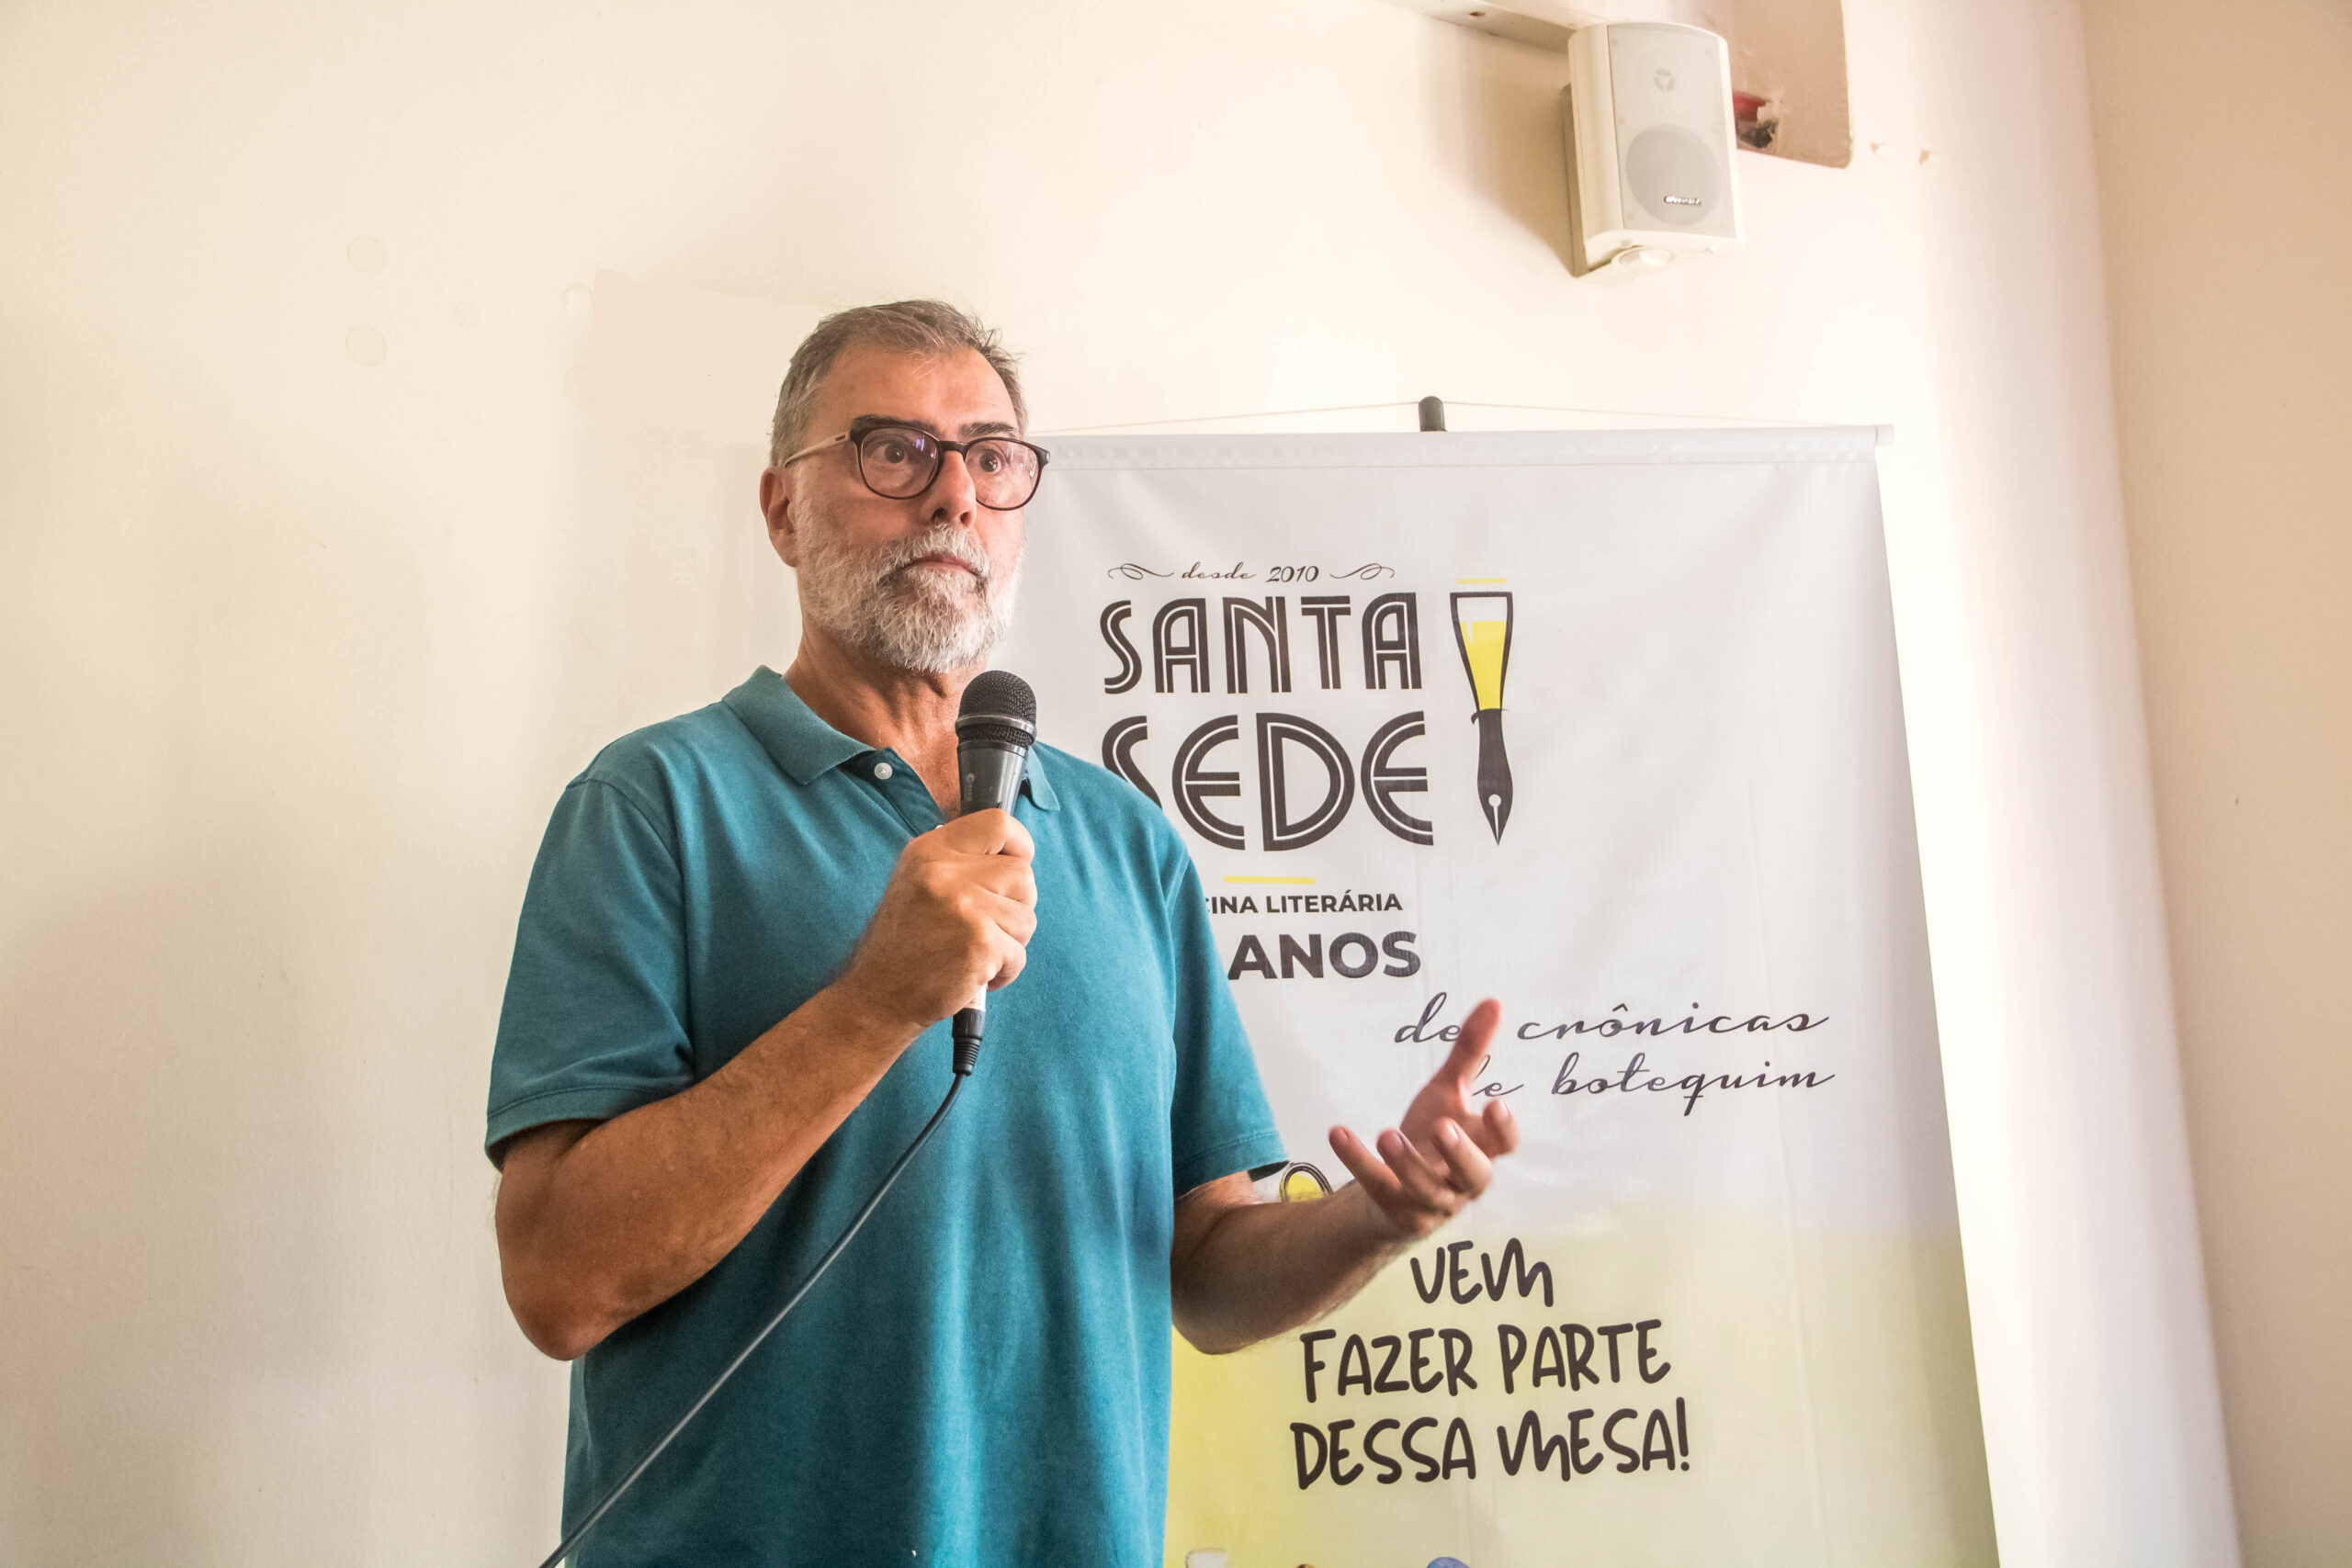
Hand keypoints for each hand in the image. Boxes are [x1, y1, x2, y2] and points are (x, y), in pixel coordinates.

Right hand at [834, 809, 1036, 1036]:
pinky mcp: (979, 943)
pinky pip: (1019, 954)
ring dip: (1010, 942)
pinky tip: (975, 974)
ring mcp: (964, 906)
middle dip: (1016, 906)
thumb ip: (960, 862)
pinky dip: (1005, 971)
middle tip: (986, 927)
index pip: (998, 824)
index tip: (1017, 866)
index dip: (1019, 846)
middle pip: (1022, 875)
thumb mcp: (917, 882)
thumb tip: (1015, 857)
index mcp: (931, 850)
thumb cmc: (904, 944)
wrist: (878, 996)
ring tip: (975, 952)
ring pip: (1026, 917)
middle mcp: (945, 872)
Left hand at [1328, 998, 1517, 1241]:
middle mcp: (1462, 1180)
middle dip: (1460, 1153)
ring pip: (1426, 1188)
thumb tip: (1493, 1001)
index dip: (1503, 1129)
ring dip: (1407, 1162)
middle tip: (1443, 1127)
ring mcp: (1431, 1200)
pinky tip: (1338, 1133)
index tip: (1496, 1104)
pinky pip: (1378, 1187)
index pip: (1504, 1144)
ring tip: (1386, 1133)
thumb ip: (1470, 1052)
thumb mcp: (1447, 1092)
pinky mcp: (1398, 1210)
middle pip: (1474, 1174)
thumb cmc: (1431, 1137)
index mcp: (1481, 1149)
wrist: (1394, 1190)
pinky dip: (1358, 1162)